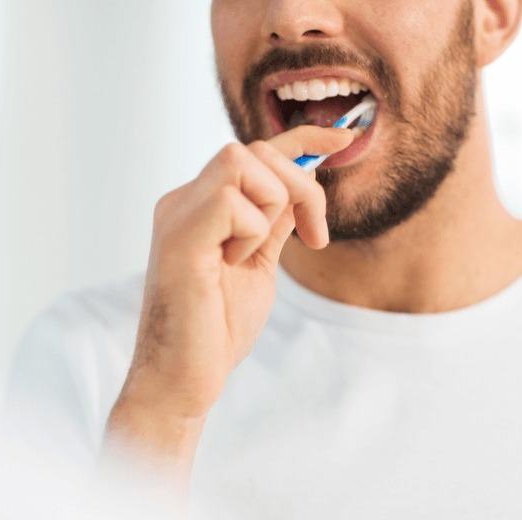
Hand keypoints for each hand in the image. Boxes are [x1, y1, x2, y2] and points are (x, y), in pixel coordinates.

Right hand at [115, 126, 353, 422]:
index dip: (303, 137)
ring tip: (249, 256)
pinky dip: (250, 233)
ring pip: (243, 162)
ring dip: (269, 208)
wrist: (183, 379)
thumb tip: (302, 183)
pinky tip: (231, 265)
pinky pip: (231, 201)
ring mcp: (177, 215)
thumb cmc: (215, 330)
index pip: (254, 152)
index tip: (344, 138)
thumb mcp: (258, 264)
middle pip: (255, 150)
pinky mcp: (178, 236)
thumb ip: (274, 222)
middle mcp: (183, 201)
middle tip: (313, 237)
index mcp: (201, 206)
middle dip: (302, 186)